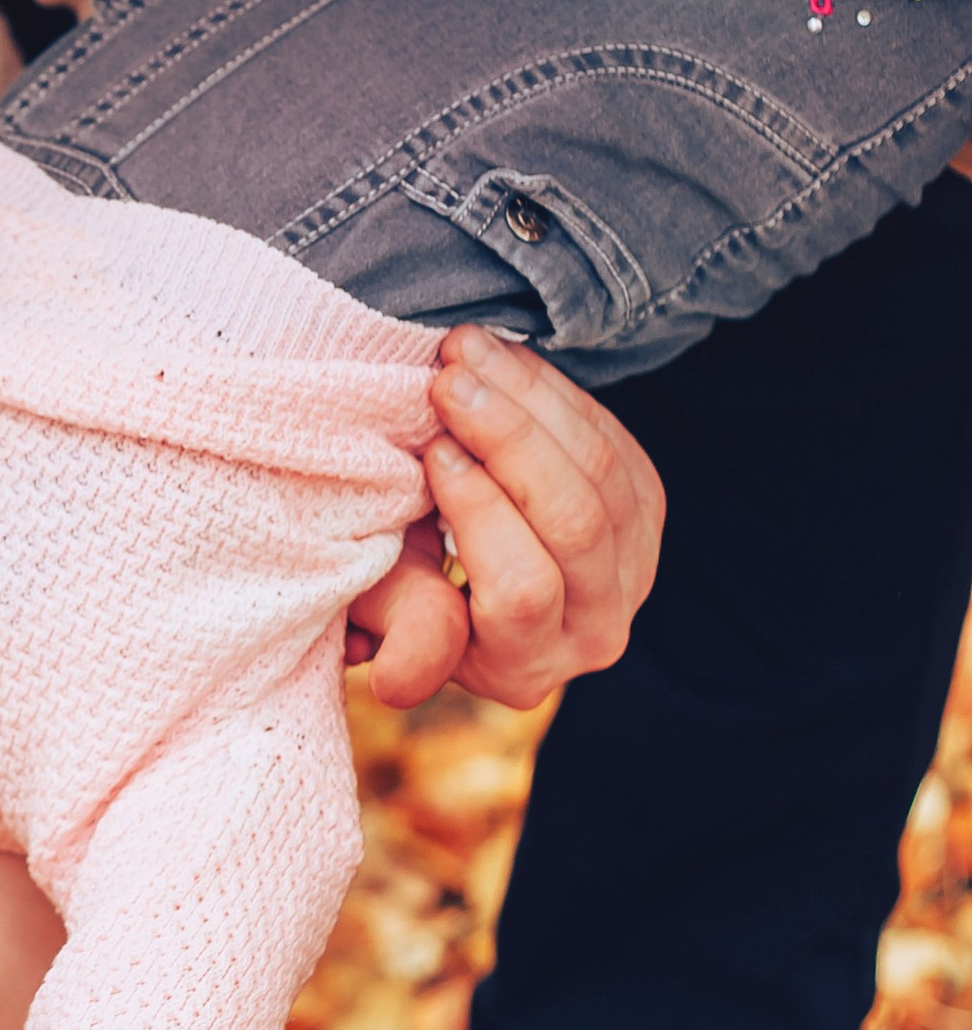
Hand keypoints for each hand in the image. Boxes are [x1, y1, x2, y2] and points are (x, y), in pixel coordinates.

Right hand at [345, 329, 664, 712]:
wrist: (442, 550)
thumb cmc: (397, 573)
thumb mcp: (383, 598)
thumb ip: (398, 620)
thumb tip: (402, 681)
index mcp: (523, 668)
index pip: (522, 588)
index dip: (481, 511)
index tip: (430, 448)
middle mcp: (593, 633)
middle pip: (576, 523)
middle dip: (511, 438)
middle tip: (448, 379)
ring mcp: (633, 574)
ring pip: (605, 474)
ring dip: (532, 399)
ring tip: (467, 349)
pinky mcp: (646, 517)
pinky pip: (618, 444)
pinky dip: (558, 394)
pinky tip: (504, 361)